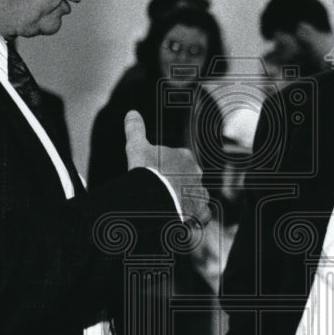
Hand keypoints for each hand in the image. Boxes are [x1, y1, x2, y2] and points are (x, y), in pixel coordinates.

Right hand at [123, 111, 210, 225]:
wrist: (155, 198)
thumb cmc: (146, 171)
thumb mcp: (136, 147)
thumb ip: (135, 129)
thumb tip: (131, 112)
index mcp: (185, 156)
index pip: (179, 159)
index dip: (165, 167)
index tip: (155, 175)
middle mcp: (197, 173)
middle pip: (188, 178)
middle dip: (178, 184)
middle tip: (160, 193)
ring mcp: (199, 192)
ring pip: (197, 196)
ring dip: (188, 201)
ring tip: (173, 208)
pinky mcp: (199, 211)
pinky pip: (202, 215)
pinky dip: (195, 218)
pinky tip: (186, 222)